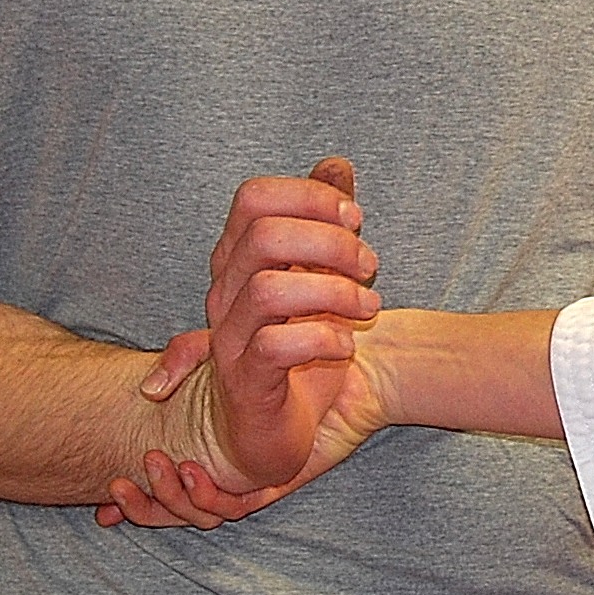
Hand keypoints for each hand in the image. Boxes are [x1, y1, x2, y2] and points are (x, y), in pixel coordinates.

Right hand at [100, 331, 265, 526]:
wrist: (317, 376)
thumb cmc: (264, 365)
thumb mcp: (213, 354)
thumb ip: (178, 361)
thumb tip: (146, 389)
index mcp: (192, 461)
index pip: (152, 496)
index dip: (125, 506)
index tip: (101, 509)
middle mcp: (213, 482)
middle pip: (168, 513)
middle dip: (139, 506)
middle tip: (119, 483)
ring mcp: (239, 487)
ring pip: (197, 514)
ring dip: (170, 496)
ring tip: (157, 464)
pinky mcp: (266, 490)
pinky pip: (230, 508)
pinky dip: (206, 496)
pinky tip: (191, 470)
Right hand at [101, 159, 384, 525]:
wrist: (272, 431)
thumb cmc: (296, 351)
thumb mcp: (318, 277)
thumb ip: (324, 220)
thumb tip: (336, 163)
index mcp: (237, 260)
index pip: (255, 197)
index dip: (310, 197)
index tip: (355, 220)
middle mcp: (223, 293)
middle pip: (262, 235)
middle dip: (330, 242)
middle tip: (370, 266)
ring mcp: (228, 339)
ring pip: (269, 289)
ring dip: (333, 291)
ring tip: (369, 307)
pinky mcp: (245, 383)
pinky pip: (274, 347)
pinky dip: (322, 339)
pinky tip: (346, 345)